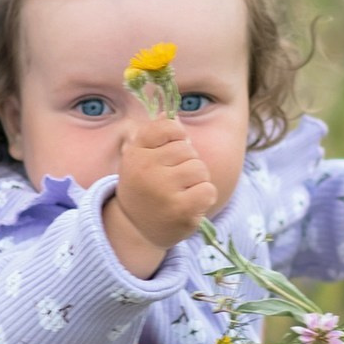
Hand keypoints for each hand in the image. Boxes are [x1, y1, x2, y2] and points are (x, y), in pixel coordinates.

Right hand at [105, 119, 216, 274]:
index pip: (168, 127)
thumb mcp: (140, 158)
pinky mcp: (181, 210)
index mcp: (135, 153)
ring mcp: (163, 191)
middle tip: (172, 180)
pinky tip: (190, 204)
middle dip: (187, 162)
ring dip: (196, 180)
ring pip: (199, 168)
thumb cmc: (144, 188)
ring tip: (181, 192)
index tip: (169, 152)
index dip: (176, 136)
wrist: (136, 229)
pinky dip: (204, 196)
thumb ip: (156, 135)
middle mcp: (146, 169)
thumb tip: (172, 113)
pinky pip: (208, 189)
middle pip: (187, 149)